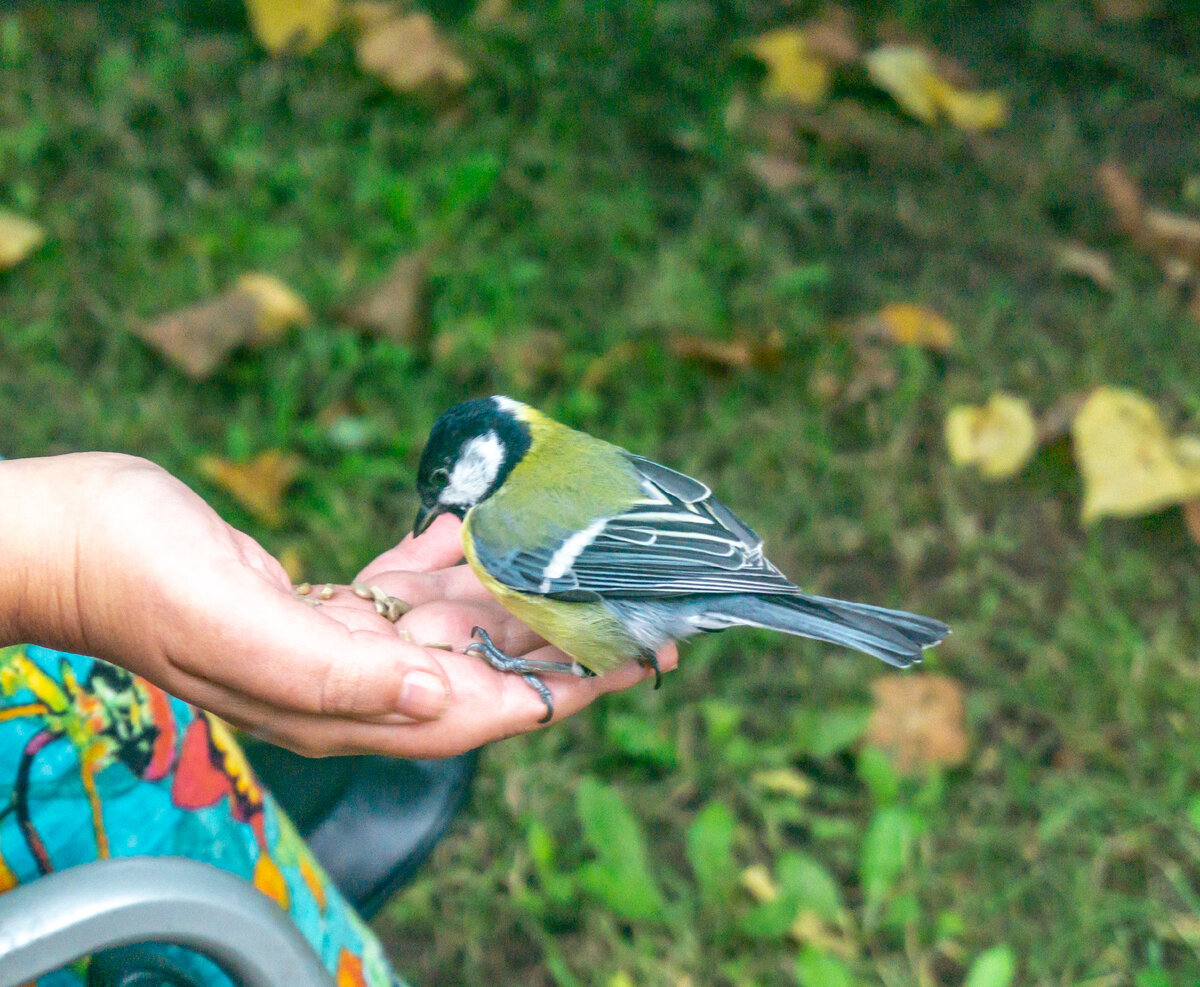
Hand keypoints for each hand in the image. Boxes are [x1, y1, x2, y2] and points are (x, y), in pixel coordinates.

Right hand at [0, 453, 674, 756]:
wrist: (68, 540)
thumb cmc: (137, 577)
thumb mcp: (236, 622)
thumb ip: (337, 675)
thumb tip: (442, 700)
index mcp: (343, 704)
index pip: (485, 712)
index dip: (568, 688)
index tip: (637, 657)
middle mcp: (352, 686)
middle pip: (486, 675)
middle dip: (561, 644)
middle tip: (635, 604)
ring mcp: (334, 647)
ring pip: (451, 630)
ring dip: (512, 595)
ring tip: (574, 556)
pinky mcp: (314, 604)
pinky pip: (402, 590)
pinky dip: (444, 560)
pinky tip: (471, 526)